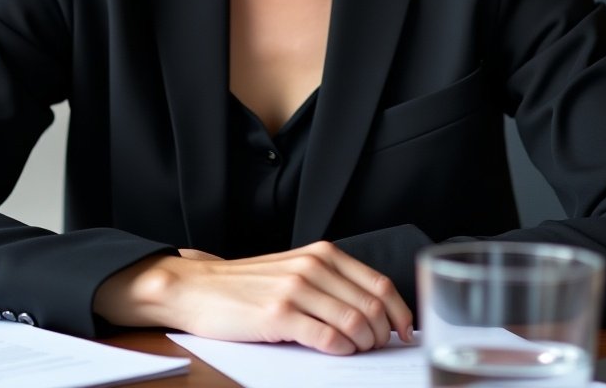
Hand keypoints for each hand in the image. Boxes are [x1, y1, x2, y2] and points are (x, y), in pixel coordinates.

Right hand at [95, 241, 412, 354]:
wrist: (201, 287)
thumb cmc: (249, 285)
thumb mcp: (296, 270)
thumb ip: (331, 283)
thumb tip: (375, 312)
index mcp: (322, 253)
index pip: (379, 283)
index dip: (399, 312)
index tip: (405, 332)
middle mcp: (314, 266)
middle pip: (372, 306)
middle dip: (382, 335)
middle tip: (376, 349)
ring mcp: (296, 289)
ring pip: (355, 323)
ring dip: (363, 345)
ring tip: (354, 351)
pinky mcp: (279, 315)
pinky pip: (328, 338)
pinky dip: (340, 351)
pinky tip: (335, 352)